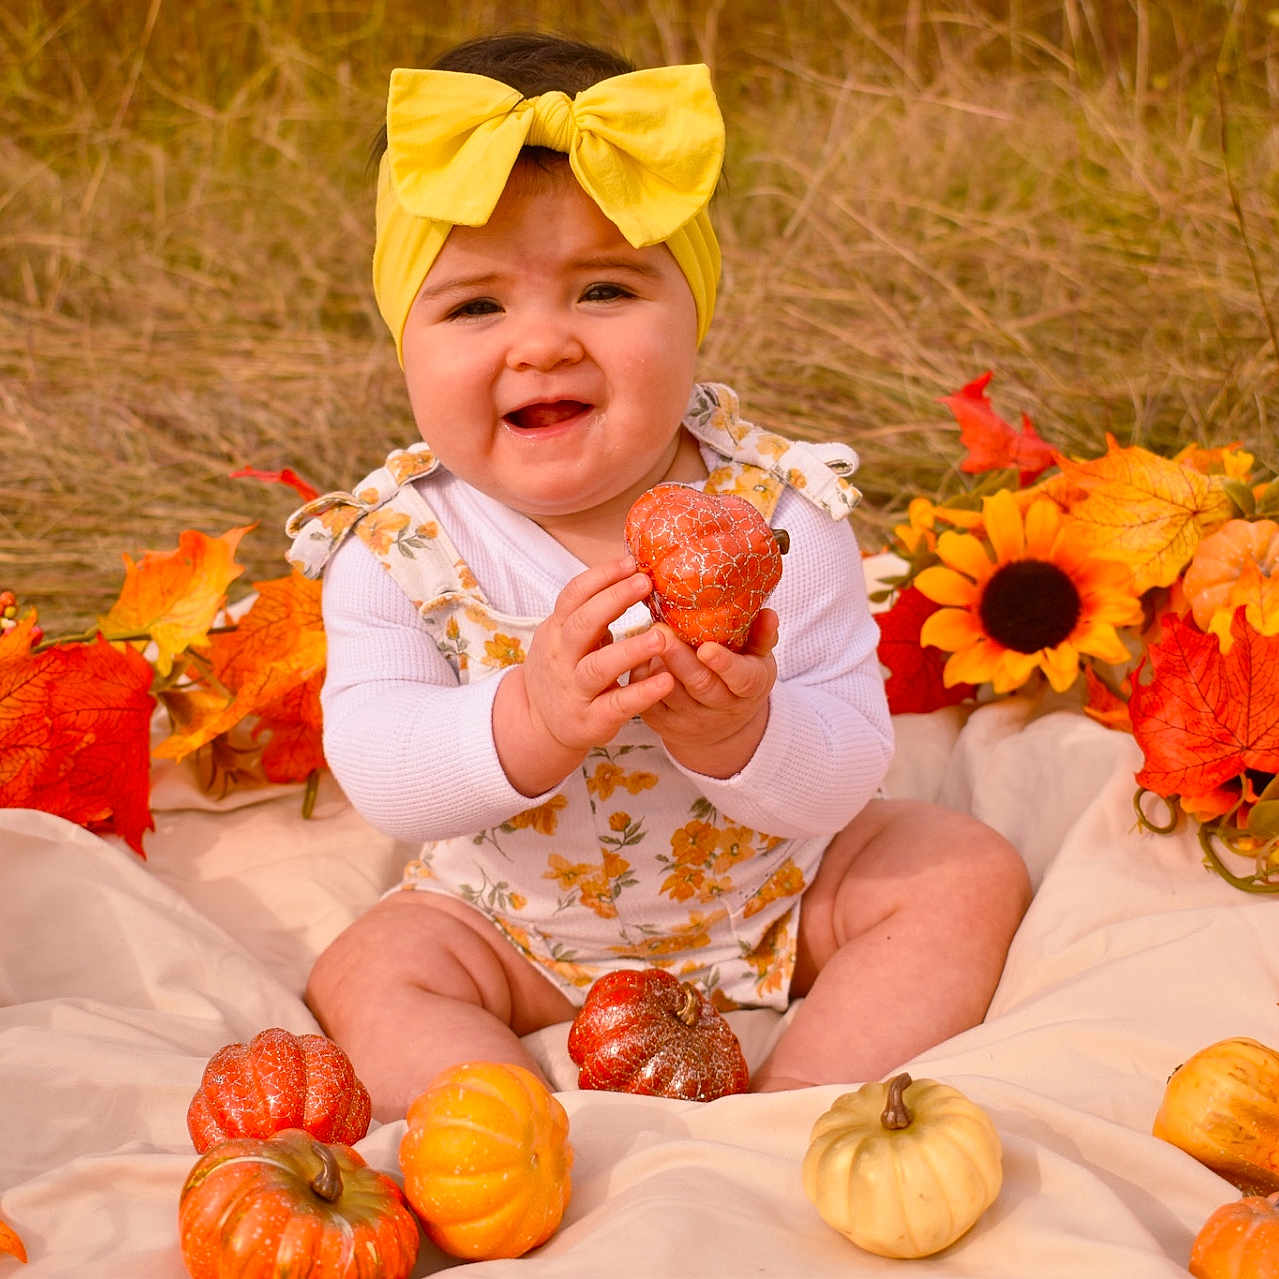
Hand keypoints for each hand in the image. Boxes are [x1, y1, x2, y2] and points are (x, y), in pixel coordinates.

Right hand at [493, 556, 674, 795]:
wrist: (536, 724)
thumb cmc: (564, 670)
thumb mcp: (565, 637)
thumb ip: (591, 612)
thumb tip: (632, 572)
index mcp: (556, 631)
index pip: (572, 596)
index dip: (600, 577)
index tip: (630, 561)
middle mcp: (560, 658)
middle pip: (581, 623)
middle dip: (612, 600)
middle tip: (645, 583)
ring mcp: (574, 690)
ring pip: (597, 667)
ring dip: (629, 650)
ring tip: (660, 638)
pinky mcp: (591, 720)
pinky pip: (617, 705)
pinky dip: (642, 692)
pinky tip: (666, 680)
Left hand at [634, 608, 777, 778]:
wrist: (721, 724)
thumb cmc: (740, 676)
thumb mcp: (758, 658)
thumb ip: (762, 636)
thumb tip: (769, 613)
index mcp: (749, 688)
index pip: (740, 678)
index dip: (723, 664)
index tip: (707, 647)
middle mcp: (721, 708)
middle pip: (700, 685)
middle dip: (679, 658)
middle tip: (662, 630)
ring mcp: (691, 719)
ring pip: (669, 693)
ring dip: (656, 664)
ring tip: (646, 637)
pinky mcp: (664, 724)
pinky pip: (648, 702)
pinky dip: (640, 678)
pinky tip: (638, 656)